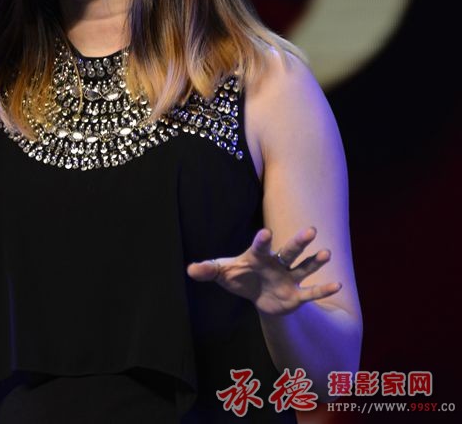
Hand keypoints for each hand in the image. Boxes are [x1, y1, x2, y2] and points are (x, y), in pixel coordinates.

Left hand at [186, 227, 341, 315]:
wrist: (257, 297)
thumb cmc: (239, 278)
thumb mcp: (222, 274)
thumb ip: (207, 270)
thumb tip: (190, 270)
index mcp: (258, 257)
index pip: (260, 247)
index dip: (262, 241)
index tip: (265, 233)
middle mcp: (277, 264)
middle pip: (289, 251)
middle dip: (299, 242)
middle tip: (312, 229)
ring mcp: (289, 278)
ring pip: (304, 267)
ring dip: (315, 262)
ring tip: (327, 253)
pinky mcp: (297, 295)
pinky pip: (311, 292)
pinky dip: (323, 290)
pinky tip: (336, 284)